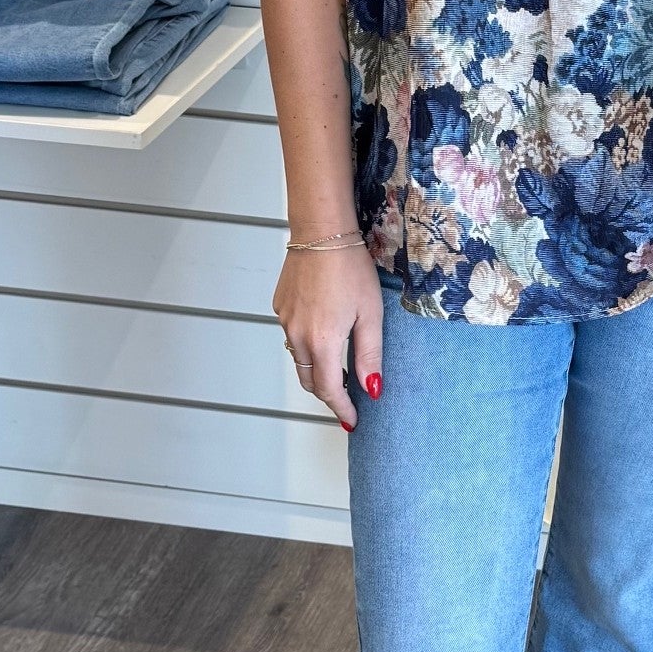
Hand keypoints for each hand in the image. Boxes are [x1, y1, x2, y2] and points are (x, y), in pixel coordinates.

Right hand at [273, 243, 382, 431]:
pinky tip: (323, 335)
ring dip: (316, 370)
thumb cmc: (350, 267)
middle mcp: (297, 336)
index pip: (329, 390)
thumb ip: (369, 354)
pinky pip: (292, 337)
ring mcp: (285, 321)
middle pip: (309, 380)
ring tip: (338, 371)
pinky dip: (306, 346)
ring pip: (298, 359)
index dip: (341, 409)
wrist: (321, 232)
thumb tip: (372, 388)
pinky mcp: (280, 307)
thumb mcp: (370, 313)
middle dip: (328, 394)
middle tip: (347, 400)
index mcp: (322, 342)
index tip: (352, 420)